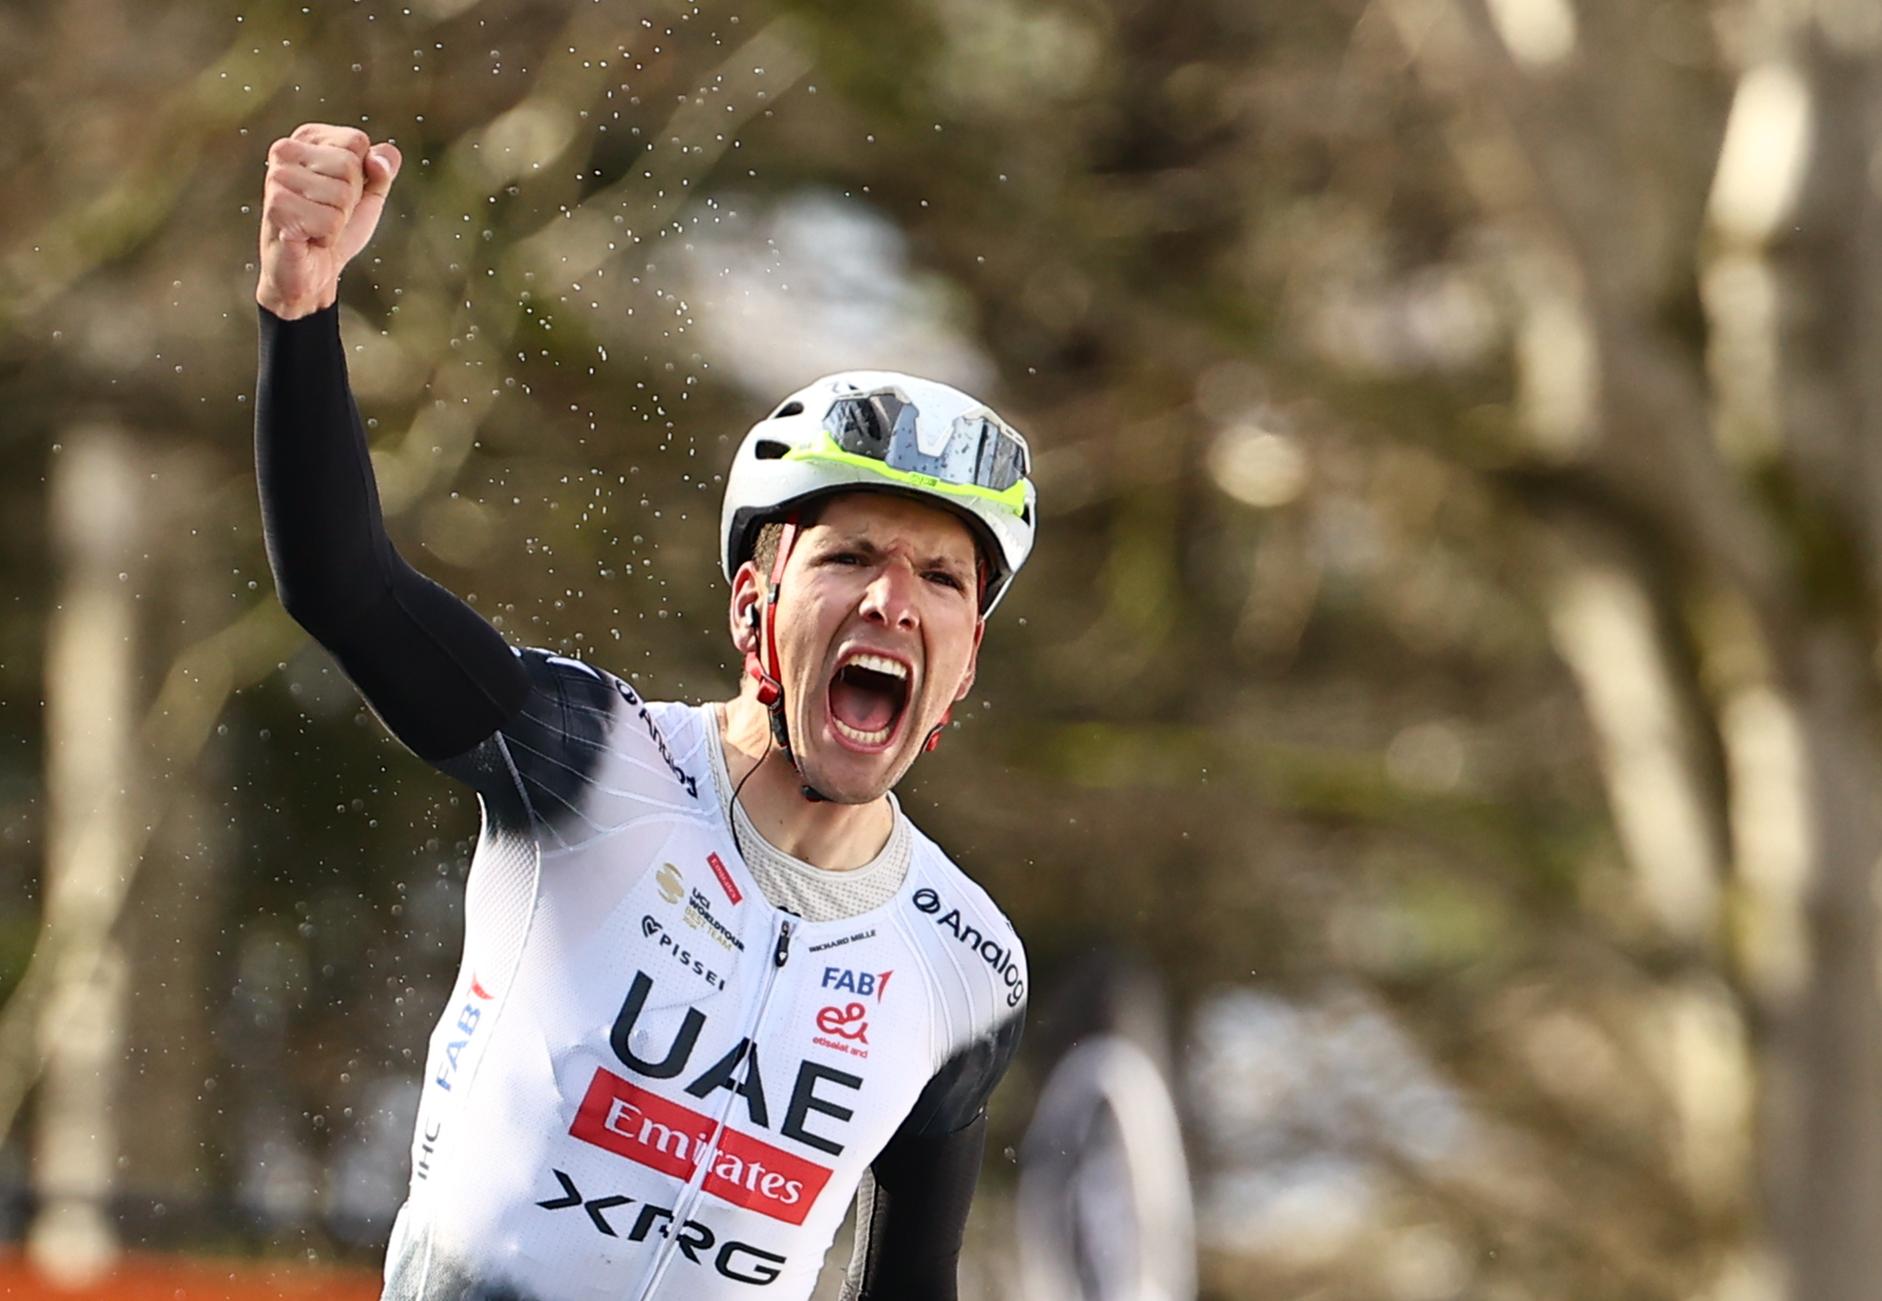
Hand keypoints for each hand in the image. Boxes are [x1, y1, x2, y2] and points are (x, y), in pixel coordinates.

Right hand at [256, 123, 401, 318]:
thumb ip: (383, 169)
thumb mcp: (369, 195)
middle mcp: (284, 150)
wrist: (312, 271)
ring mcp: (277, 177)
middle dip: (349, 200)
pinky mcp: (276, 206)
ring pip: (340, 195)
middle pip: (349, 166)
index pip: (357, 141)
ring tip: (317, 225)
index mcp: (307, 138)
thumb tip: (381, 157)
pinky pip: (329, 221)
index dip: (362, 175)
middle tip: (327, 213)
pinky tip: (309, 237)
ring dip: (338, 221)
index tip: (339, 192)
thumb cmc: (337, 228)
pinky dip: (327, 237)